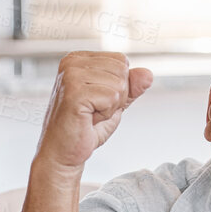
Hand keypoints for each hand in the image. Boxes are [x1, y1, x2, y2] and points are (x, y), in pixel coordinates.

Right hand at [37, 52, 152, 173]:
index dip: (119, 85)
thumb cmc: (85, 127)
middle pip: (122, 70)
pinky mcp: (74, 93)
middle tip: (94, 110)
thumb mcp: (114, 103)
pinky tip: (87, 119)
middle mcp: (72, 63)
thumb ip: (131, 87)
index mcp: (78, 59)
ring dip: (110, 106)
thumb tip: (148, 74)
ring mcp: (71, 76)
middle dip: (117, 96)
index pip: (121, 60)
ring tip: (89, 115)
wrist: (63, 152)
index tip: (97, 100)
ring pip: (119, 84)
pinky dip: (105, 114)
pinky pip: (112, 97)